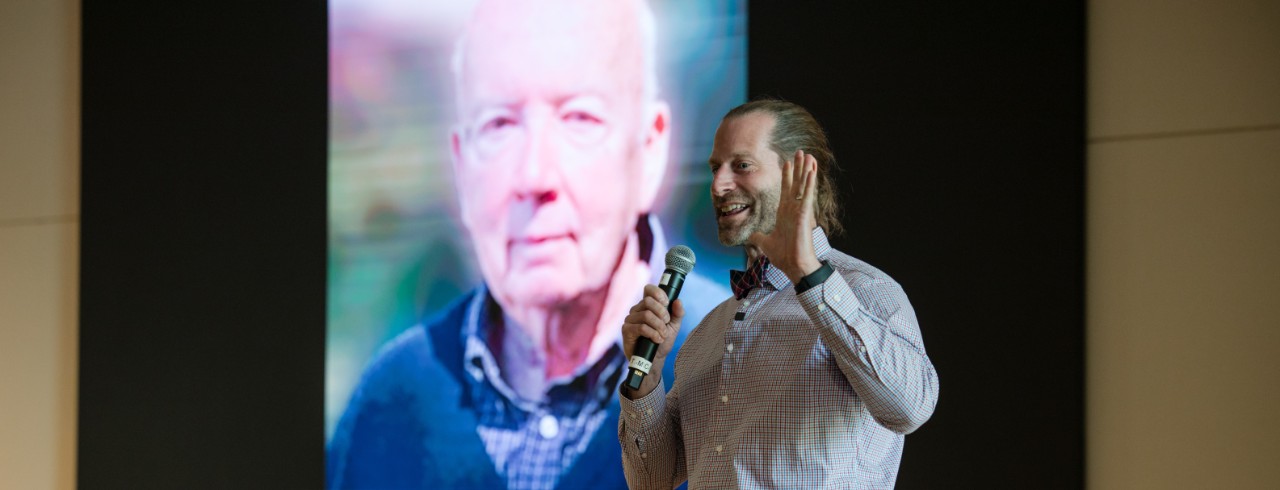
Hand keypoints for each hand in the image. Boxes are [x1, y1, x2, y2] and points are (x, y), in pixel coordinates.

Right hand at [620, 284, 683, 397]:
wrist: (656, 359)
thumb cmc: (663, 341)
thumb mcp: (674, 326)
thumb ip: (677, 313)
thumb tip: (678, 301)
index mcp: (647, 305)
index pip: (649, 289)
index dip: (659, 294)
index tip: (667, 303)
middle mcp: (637, 309)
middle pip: (648, 301)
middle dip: (662, 313)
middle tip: (667, 323)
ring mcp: (630, 319)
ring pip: (646, 315)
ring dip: (659, 326)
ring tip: (663, 336)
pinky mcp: (626, 330)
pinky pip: (641, 327)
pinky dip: (653, 334)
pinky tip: (657, 340)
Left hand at [749, 149, 822, 283]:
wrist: (793, 266)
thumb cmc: (783, 256)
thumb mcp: (764, 242)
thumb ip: (757, 237)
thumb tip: (748, 235)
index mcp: (785, 213)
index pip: (786, 190)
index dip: (787, 176)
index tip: (787, 163)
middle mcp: (793, 209)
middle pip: (796, 183)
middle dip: (797, 167)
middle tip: (800, 152)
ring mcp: (800, 211)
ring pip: (803, 185)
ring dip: (806, 170)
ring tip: (808, 155)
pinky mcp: (805, 215)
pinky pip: (807, 195)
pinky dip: (809, 183)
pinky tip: (811, 171)